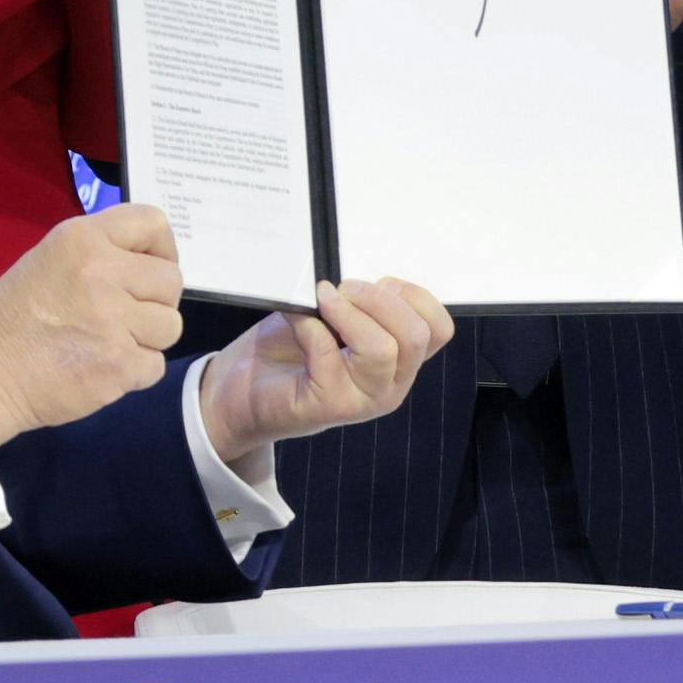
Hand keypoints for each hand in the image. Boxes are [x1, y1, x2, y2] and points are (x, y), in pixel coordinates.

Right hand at [0, 203, 181, 446]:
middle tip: (124, 315)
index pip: (152, 223)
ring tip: (111, 342)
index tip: (148, 268)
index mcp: (80, 239)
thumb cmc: (7, 318)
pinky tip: (103, 367)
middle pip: (170, 280)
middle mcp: (102, 272)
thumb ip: (96, 255)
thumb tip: (144, 266)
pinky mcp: (119, 365)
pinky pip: (156, 364)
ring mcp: (114, 320)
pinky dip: (135, 371)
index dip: (160, 249)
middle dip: (155, 300)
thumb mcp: (45, 260)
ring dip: (147, 338)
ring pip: (170, 325)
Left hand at [201, 279, 455, 460]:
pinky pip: (328, 355)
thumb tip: (358, 277)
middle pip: (415, 335)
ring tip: (323, 301)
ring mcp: (364, 399)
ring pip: (384, 349)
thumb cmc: (291, 346)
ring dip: (350, 313)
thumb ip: (359, 301)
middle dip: (378, 298)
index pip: (439, 329)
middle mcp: (391, 384)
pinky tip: (295, 320)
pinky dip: (309, 326)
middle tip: (342, 289)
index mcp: (401, 360)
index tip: (379, 282)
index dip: (413, 295)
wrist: (243, 389)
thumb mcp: (335, 315)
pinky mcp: (330, 406)